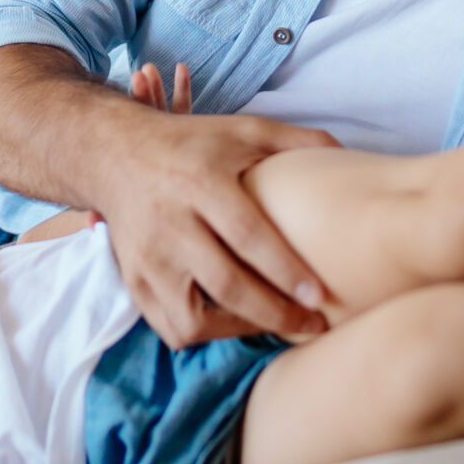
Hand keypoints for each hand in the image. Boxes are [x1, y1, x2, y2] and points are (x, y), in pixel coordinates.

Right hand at [94, 62, 336, 344]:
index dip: (285, 271)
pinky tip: (234, 322)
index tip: (319, 296)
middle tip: (314, 324)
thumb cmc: (191, 144)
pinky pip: (171, 327)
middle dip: (275, 312)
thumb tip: (348, 152)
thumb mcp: (242, 129)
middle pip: (225, 284)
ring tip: (271, 324)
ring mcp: (147, 258)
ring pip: (192, 319)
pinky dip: (206, 334)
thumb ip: (296, 140)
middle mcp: (169, 223)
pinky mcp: (134, 281)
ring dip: (238, 331)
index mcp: (200, 182)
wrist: (115, 153)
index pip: (247, 235)